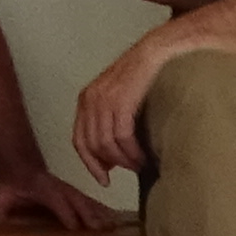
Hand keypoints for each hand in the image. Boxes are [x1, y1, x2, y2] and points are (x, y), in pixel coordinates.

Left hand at [0, 164, 120, 231]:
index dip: (65, 213)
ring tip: (113, 226)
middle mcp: (60, 190)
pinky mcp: (74, 195)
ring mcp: (69, 192)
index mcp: (43, 190)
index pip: (57, 201)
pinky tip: (113, 220)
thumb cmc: (13, 186)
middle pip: (77, 202)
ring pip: (87, 202)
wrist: (20, 166)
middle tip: (100, 228)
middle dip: (89, 214)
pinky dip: (102, 211)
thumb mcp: (0, 196)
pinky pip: (90, 203)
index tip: (74, 227)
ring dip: (100, 214)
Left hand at [69, 41, 161, 186]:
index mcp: (86, 100)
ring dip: (124, 160)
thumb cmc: (142, 79)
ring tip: (140, 164)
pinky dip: (132, 152)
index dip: (90, 164)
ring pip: (107, 144)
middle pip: (93, 145)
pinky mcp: (119, 102)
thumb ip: (110, 124)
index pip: (79, 140)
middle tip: (130, 170)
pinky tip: (143, 157)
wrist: (155, 54)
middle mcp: (90, 100)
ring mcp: (103, 100)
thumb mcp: (118, 100)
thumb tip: (111, 158)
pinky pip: (121, 136)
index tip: (104, 181)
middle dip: (111, 163)